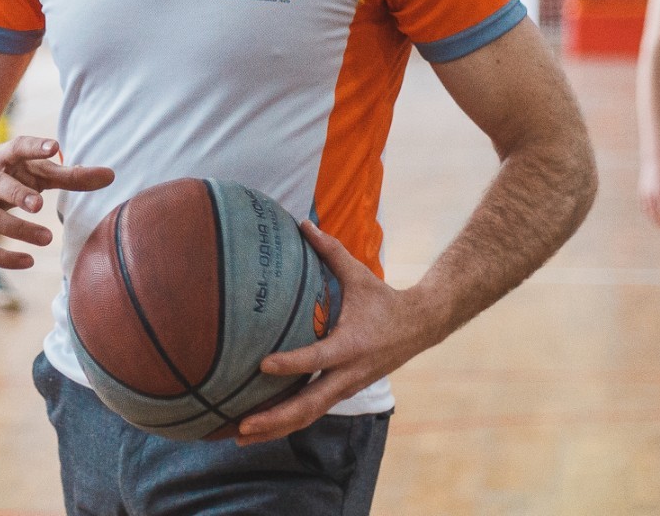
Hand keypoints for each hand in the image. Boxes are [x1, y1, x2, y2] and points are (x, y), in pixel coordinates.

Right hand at [0, 135, 113, 268]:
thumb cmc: (8, 179)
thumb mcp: (35, 173)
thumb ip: (70, 175)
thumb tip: (111, 175)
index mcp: (0, 158)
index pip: (16, 148)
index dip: (34, 146)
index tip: (55, 147)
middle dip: (16, 193)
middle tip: (39, 204)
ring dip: (16, 228)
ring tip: (47, 238)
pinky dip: (3, 257)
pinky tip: (29, 261)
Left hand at [236, 221, 437, 445]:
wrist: (420, 327)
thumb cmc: (383, 298)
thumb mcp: (359, 274)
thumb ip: (330, 250)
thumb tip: (302, 222)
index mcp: (351, 344)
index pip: (317, 358)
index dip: (291, 364)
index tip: (263, 365)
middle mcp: (349, 373)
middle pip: (309, 405)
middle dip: (274, 418)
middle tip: (240, 424)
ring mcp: (347, 388)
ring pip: (308, 417)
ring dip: (275, 429)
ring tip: (239, 437)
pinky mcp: (343, 393)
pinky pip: (312, 414)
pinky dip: (286, 424)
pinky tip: (260, 430)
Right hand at [637, 157, 659, 227]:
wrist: (654, 158)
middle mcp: (652, 193)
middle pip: (656, 213)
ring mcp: (645, 192)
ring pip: (648, 211)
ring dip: (653, 219)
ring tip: (659, 223)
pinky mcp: (641, 190)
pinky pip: (643, 204)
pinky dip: (646, 211)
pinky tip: (650, 214)